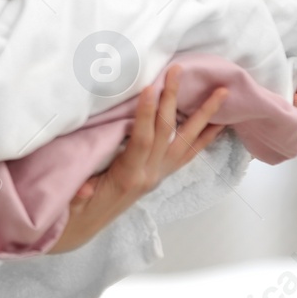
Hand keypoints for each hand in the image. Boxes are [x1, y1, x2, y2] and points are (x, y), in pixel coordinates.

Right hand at [46, 64, 228, 254]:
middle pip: (166, 133)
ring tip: (222, 94)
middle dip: (173, 100)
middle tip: (179, 71)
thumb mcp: (73, 200)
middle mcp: (150, 174)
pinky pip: (189, 153)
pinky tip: (219, 122)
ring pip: (187, 141)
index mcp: (128, 176)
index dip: (145, 115)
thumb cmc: (78, 208)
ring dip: (204, 116)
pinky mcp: (162, 173)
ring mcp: (159, 173)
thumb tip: (83, 186)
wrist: (87, 226)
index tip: (150, 87)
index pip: (141, 141)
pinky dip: (205, 136)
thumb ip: (79, 193)